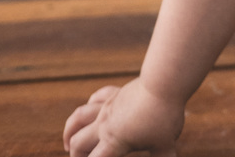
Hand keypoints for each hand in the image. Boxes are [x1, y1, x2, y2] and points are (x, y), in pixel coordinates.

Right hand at [63, 80, 184, 156]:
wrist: (164, 84)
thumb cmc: (165, 116)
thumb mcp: (165, 145)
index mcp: (114, 141)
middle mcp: (105, 124)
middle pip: (78, 142)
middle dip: (77, 154)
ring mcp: (108, 106)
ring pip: (79, 117)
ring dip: (71, 130)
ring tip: (69, 142)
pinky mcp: (116, 93)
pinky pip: (97, 98)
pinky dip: (90, 105)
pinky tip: (89, 109)